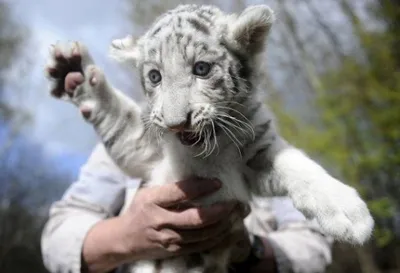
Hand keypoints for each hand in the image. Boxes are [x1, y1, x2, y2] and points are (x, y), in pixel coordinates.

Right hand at [82, 178, 240, 272]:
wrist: (125, 239)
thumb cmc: (139, 210)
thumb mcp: (148, 193)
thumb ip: (170, 188)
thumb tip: (199, 177)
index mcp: (153, 201)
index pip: (180, 193)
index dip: (201, 187)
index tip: (217, 182)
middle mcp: (160, 222)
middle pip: (196, 218)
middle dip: (220, 210)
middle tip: (234, 202)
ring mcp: (168, 240)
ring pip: (202, 234)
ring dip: (223, 224)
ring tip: (237, 214)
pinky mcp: (175, 251)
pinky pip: (202, 246)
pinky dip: (218, 237)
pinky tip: (229, 229)